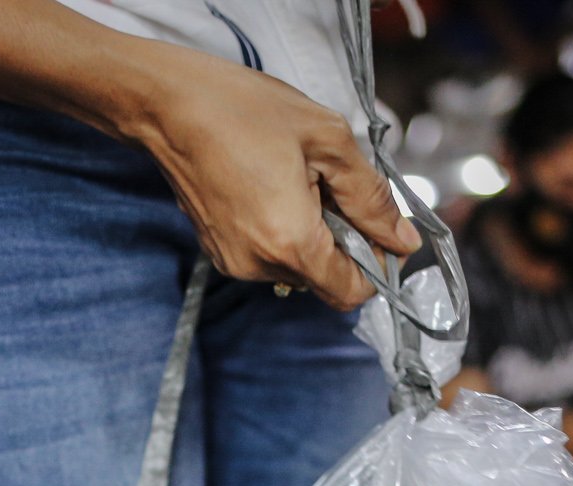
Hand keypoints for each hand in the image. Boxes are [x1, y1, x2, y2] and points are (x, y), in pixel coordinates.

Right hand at [123, 48, 420, 309]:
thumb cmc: (242, 111)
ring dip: (311, 234)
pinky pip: (267, 255)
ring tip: (297, 179)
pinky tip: (271, 186)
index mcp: (292, 243)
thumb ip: (372, 198)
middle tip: (334, 186)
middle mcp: (260, 265)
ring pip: (296, 266)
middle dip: (342, 242)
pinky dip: (282, 230)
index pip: (352, 292)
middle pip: (325, 279)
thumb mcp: (328, 141)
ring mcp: (234, 261)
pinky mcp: (218, 250)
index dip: (377, 265)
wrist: (168, 105)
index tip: (379, 228)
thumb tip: (404, 239)